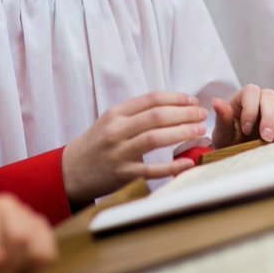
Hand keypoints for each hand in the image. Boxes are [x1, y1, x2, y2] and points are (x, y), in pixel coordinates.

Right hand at [61, 91, 207, 204]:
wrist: (70, 170)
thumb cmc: (96, 143)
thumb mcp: (111, 121)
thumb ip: (136, 114)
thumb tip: (172, 107)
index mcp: (116, 113)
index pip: (151, 99)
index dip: (176, 98)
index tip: (193, 101)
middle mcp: (117, 130)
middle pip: (157, 116)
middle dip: (185, 114)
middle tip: (203, 115)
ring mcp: (119, 152)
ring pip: (155, 138)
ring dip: (182, 133)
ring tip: (200, 131)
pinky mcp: (122, 174)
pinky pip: (151, 170)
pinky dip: (172, 166)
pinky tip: (188, 163)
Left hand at [211, 84, 273, 147]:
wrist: (243, 157)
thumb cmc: (230, 142)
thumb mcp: (223, 133)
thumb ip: (222, 118)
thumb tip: (216, 101)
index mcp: (244, 98)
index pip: (251, 91)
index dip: (251, 109)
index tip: (246, 130)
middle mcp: (263, 99)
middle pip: (272, 95)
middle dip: (270, 117)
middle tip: (266, 138)